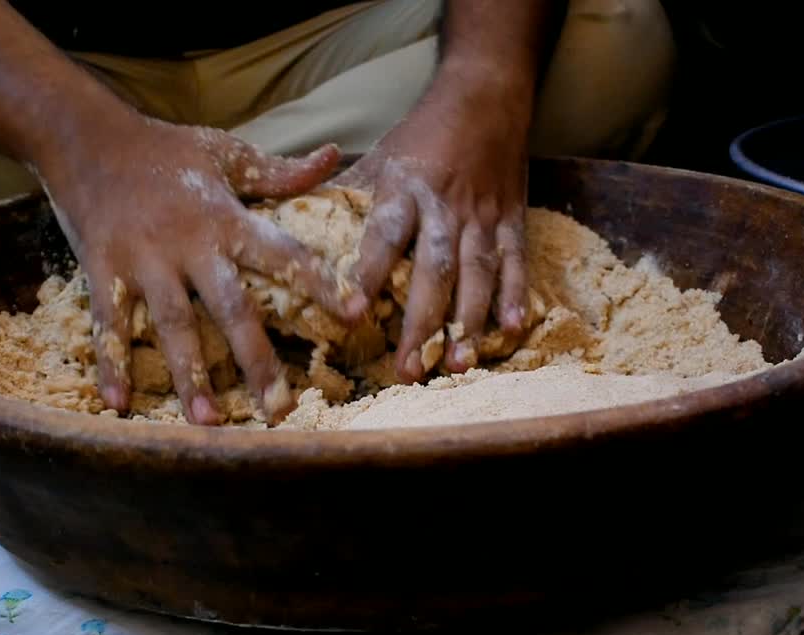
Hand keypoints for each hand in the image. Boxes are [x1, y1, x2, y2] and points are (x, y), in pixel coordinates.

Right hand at [34, 112, 367, 424]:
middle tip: (281, 409)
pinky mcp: (102, 270)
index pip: (282, 254)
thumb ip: (281, 171)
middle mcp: (188, 244)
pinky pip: (107, 325)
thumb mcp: (227, 153)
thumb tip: (334, 155)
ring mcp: (143, 261)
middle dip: (257, 361)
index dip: (320, 283)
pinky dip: (111, 365)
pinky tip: (119, 404)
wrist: (85, 137)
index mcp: (225, 218)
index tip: (354, 314)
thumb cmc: (165, 148)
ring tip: (209, 420)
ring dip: (190, 376)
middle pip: (230, 309)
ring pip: (173, 326)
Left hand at [338, 70, 530, 382]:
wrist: (486, 95)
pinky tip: (509, 330)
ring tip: (456, 366)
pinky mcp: (512, 220)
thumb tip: (288, 222)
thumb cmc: (423, 134)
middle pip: (432, 270)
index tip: (352, 314)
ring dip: (467, 322)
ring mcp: (482, 216)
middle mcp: (444, 206)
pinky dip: (514, 296)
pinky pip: (515, 262)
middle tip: (406, 370)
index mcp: (403, 188)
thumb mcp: (379, 156)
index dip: (367, 275)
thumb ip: (344, 196)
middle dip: (420, 323)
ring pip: (476, 274)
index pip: (383, 236)